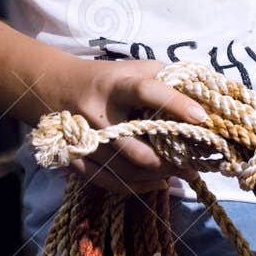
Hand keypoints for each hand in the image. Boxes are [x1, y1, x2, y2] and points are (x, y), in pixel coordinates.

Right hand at [55, 57, 210, 194]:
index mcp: (115, 86)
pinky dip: (139, 187)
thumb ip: (166, 78)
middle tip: (198, 163)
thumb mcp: (133, 68)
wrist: (52, 88)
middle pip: (139, 149)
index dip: (175, 104)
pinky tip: (159, 182)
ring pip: (128, 171)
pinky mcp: (75, 160)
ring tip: (184, 173)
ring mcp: (85, 142)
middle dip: (173, 161)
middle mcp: (97, 115)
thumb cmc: (105, 78)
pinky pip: (110, 183)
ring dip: (161, 175)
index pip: (146, 92)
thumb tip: (203, 96)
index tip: (202, 118)